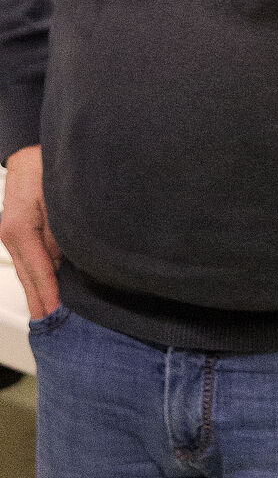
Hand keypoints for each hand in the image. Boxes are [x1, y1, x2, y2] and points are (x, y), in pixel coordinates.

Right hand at [0, 145, 59, 318]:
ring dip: (39, 293)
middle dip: (41, 303)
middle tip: (54, 328)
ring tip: (51, 317)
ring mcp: (12, 235)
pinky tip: (47, 291)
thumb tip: (66, 259)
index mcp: (18, 229)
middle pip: (29, 277)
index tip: (57, 315)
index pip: (38, 271)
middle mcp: (11, 235)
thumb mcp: (58, 197)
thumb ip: (61, 230)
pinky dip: (38, 278)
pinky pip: (30, 261)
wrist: (29, 150)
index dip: (50, 295)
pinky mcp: (18, 232)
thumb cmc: (43, 166)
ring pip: (28, 271)